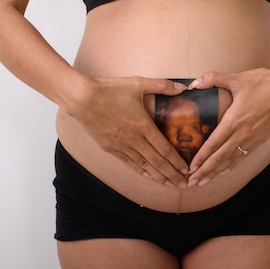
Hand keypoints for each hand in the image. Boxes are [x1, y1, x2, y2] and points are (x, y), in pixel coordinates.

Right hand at [67, 75, 189, 187]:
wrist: (82, 98)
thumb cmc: (110, 90)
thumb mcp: (138, 83)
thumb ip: (162, 85)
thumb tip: (183, 87)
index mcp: (143, 125)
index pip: (165, 149)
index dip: (177, 162)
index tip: (187, 170)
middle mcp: (134, 139)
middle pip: (157, 162)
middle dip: (172, 174)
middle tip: (184, 184)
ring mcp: (121, 146)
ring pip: (144, 165)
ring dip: (158, 176)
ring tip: (170, 185)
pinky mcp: (110, 148)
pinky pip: (129, 163)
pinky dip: (140, 171)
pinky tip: (148, 176)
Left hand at [186, 66, 269, 186]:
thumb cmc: (263, 82)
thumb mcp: (236, 78)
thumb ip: (213, 79)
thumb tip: (193, 84)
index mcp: (235, 120)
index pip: (214, 143)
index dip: (201, 157)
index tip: (190, 168)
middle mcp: (243, 133)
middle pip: (220, 157)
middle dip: (204, 171)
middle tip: (191, 182)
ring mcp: (253, 138)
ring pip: (231, 160)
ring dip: (216, 172)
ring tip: (203, 182)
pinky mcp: (260, 139)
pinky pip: (243, 156)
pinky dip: (231, 166)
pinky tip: (223, 171)